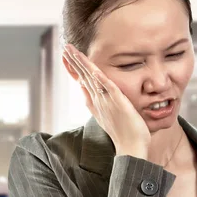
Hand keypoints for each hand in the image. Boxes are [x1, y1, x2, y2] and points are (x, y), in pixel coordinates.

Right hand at [63, 44, 150, 158]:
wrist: (131, 148)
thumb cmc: (124, 134)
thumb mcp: (107, 116)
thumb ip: (96, 103)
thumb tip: (86, 90)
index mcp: (96, 103)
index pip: (83, 82)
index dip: (74, 69)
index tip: (66, 57)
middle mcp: (98, 101)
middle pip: (83, 77)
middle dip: (74, 62)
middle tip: (65, 48)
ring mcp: (106, 102)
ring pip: (90, 78)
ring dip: (81, 64)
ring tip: (71, 51)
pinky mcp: (117, 102)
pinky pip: (106, 86)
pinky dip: (98, 77)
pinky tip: (92, 68)